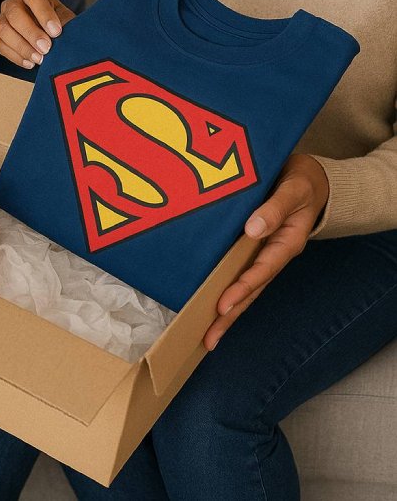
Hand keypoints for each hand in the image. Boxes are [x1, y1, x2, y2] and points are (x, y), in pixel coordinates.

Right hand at [0, 0, 74, 68]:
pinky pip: (1, 46)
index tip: (56, 32)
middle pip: (14, 13)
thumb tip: (66, 36)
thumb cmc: (58, 21)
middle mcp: (12, 1)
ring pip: (4, 30)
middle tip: (46, 48)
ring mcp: (3, 19)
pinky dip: (16, 57)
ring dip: (22, 47)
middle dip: (31, 33)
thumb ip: (65, 24)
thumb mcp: (65, 17)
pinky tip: (31, 63)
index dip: (43, 13)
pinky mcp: (0, 37)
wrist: (50, 33)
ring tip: (40, 59)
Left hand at [203, 153, 328, 351]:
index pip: (262, 271)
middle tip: (209, 340)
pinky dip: (226, 287)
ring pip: (245, 286)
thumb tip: (253, 229)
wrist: (310, 178)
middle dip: (231, 315)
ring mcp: (264, 251)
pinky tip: (209, 300)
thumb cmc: (303, 183)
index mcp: (287, 242)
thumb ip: (276, 208)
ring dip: (228, 310)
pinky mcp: (254, 245)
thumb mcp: (295, 189)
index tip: (223, 307)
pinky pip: (239, 270)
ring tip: (208, 334)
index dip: (242, 289)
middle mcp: (275, 252)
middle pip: (252, 289)